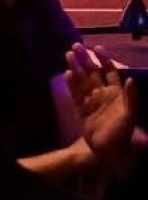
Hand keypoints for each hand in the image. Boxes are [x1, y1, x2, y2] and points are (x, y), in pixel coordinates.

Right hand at [66, 43, 139, 174]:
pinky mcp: (81, 110)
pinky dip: (71, 84)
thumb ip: (131, 98)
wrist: (109, 153)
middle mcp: (103, 94)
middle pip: (93, 73)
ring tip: (68, 55)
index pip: (110, 72)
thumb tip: (130, 79)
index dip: (104, 59)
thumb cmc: (123, 134)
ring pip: (82, 80)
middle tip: (75, 46)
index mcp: (117, 94)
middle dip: (85, 59)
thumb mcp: (130, 116)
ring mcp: (91, 101)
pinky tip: (67, 74)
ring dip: (76, 68)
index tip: (96, 47)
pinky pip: (75, 93)